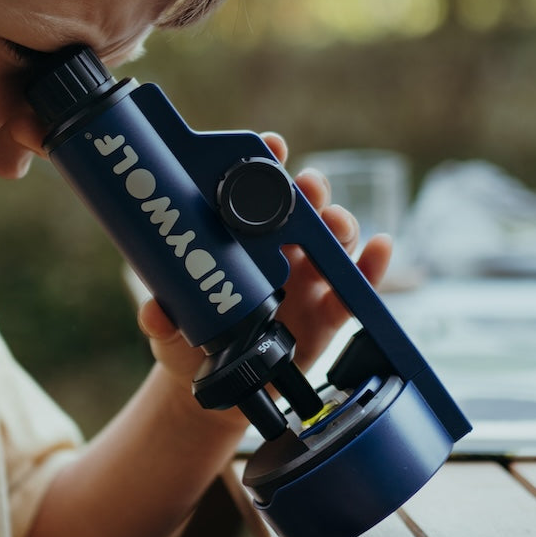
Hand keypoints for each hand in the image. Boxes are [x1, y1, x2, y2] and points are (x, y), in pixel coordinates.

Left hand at [137, 132, 392, 397]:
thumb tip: (154, 313)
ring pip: (333, 241)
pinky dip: (372, 267)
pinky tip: (381, 248)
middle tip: (307, 186)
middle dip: (310, 191)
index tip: (272, 146)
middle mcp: (279, 251)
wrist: (216, 391)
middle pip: (304, 209)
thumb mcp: (170, 330)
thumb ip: (163, 319)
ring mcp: (307, 279)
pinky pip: (354, 288)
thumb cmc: (191, 344)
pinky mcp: (327, 314)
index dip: (268, 162)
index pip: (256, 192)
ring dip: (340, 224)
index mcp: (241, 242)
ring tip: (337, 223)